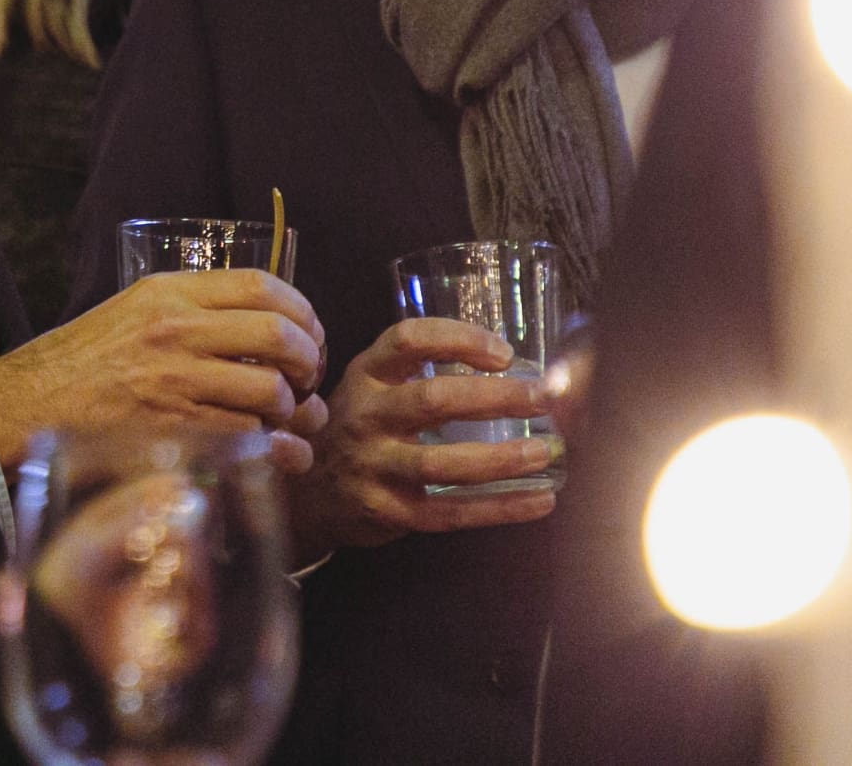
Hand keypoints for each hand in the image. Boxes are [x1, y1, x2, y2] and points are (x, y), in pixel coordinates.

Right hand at [0, 270, 326, 470]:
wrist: (26, 407)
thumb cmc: (80, 362)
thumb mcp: (133, 311)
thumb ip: (192, 311)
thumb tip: (266, 331)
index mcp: (168, 293)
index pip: (261, 286)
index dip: (302, 311)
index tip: (309, 333)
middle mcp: (175, 331)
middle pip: (278, 336)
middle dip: (308, 361)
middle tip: (305, 379)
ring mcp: (175, 383)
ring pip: (269, 392)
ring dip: (292, 411)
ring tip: (284, 418)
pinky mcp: (172, 432)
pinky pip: (249, 439)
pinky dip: (277, 450)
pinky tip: (280, 454)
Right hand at [288, 318, 557, 560]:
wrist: (307, 493)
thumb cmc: (357, 429)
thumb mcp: (370, 388)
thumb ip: (417, 372)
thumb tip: (507, 363)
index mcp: (366, 375)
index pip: (408, 341)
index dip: (458, 339)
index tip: (503, 352)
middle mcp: (366, 416)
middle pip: (432, 400)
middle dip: (493, 398)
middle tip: (539, 398)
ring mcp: (374, 466)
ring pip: (442, 463)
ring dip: (501, 458)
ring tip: (544, 452)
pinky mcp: (388, 512)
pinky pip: (451, 512)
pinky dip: (500, 508)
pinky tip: (539, 500)